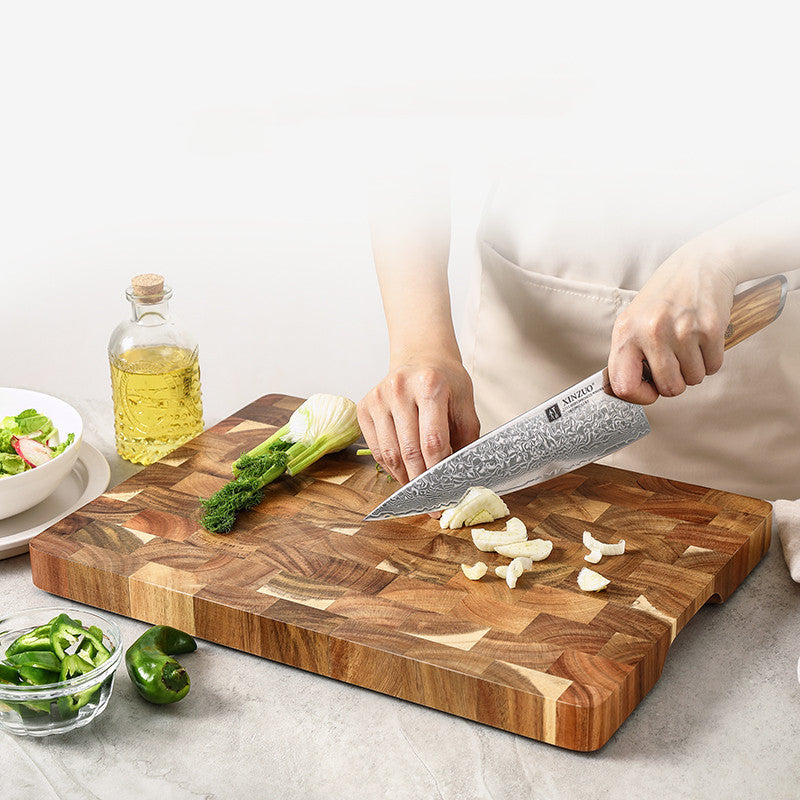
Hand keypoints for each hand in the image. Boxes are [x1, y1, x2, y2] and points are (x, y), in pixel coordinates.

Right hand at [357, 356, 480, 483]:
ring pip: (389, 453)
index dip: (439, 469)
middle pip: (409, 450)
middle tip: (431, 498)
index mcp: (429, 385)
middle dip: (422, 480)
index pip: (432, 440)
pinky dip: (390, 466)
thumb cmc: (445, 381)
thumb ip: (466, 436)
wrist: (420, 357)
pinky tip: (403, 472)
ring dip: (404, 477)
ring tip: (417, 488)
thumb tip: (462, 472)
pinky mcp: (364, 407)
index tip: (446, 489)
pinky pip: (376, 448)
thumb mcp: (465, 402)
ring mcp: (378, 397)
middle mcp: (399, 388)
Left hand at [608, 259, 737, 403]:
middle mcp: (651, 332)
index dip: (639, 396)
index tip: (649, 390)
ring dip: (694, 368)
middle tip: (675, 362)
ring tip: (689, 344)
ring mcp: (682, 331)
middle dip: (675, 382)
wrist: (700, 263)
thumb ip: (629, 353)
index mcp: (625, 332)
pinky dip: (711, 358)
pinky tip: (703, 338)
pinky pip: (713, 367)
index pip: (623, 386)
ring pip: (693, 379)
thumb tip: (625, 390)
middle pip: (668, 388)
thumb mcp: (634, 320)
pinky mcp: (710, 329)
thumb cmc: (664, 297)